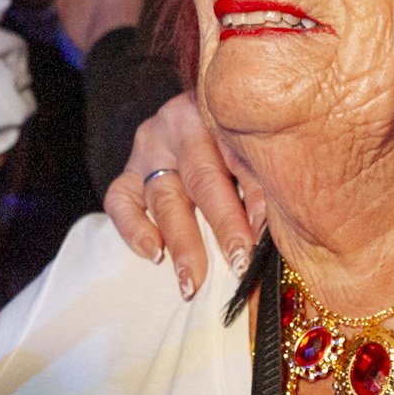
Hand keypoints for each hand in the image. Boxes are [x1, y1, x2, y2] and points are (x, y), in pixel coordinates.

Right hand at [100, 92, 260, 294]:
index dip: (256, 199)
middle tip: (238, 265)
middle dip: (222, 226)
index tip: (265, 239)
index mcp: (222, 114)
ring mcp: (149, 147)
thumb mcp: (258, 151)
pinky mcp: (128, 170)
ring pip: (163, 195)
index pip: (240, 158)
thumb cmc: (241, 141)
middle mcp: (181, 124)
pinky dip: (134, 229)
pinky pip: (120, 200)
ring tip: (193, 280)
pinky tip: (153, 254)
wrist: (202, 119)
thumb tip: (273, 232)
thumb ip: (265, 183)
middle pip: (202, 178)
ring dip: (181, 242)